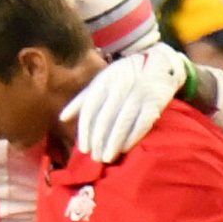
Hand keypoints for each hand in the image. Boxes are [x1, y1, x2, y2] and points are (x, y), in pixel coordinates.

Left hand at [60, 42, 186, 160]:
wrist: (159, 63)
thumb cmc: (124, 76)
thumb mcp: (102, 81)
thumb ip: (82, 99)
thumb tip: (63, 118)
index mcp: (105, 81)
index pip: (90, 109)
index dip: (85, 130)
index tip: (83, 149)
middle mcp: (121, 86)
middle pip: (106, 118)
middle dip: (99, 141)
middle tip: (95, 158)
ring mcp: (139, 93)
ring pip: (123, 122)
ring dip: (114, 143)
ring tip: (107, 158)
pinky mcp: (155, 101)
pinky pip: (142, 123)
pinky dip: (132, 138)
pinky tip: (124, 149)